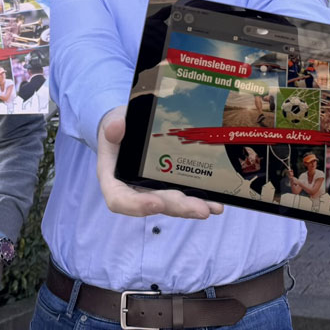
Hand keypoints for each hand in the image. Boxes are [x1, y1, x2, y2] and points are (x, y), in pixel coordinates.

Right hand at [96, 105, 222, 218]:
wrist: (130, 126)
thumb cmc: (120, 126)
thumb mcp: (112, 121)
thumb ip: (112, 125)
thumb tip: (115, 128)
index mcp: (113, 179)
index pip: (119, 200)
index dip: (137, 205)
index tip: (156, 203)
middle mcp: (134, 190)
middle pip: (155, 205)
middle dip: (178, 207)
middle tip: (200, 209)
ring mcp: (153, 190)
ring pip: (172, 204)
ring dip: (193, 207)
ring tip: (214, 208)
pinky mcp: (169, 187)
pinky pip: (184, 196)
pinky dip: (201, 199)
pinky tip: (217, 203)